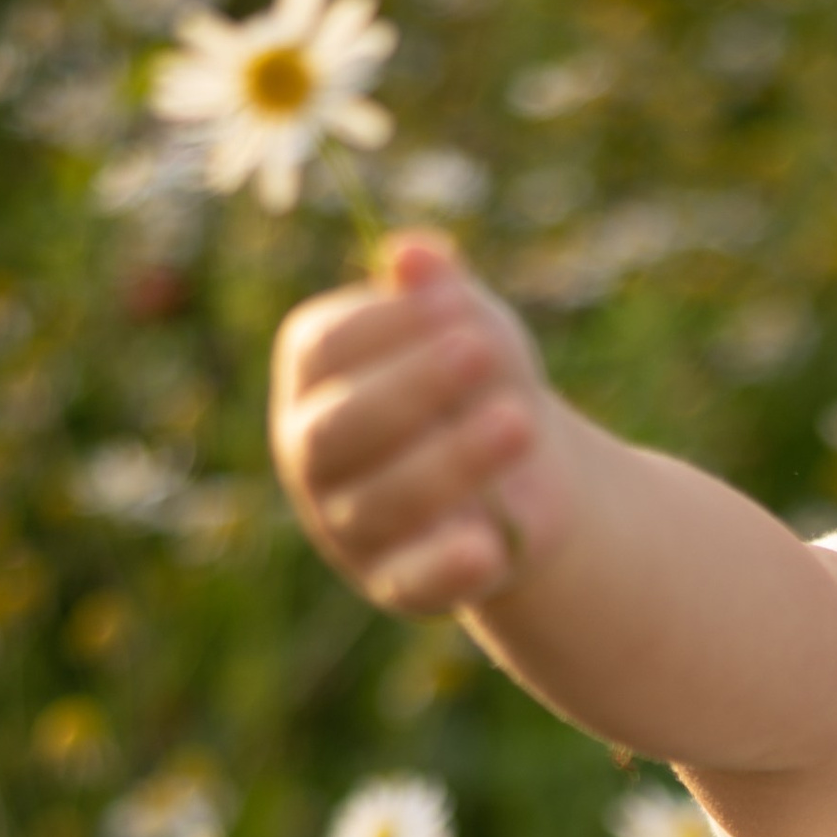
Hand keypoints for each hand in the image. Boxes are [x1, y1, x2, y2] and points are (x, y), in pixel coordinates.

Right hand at [271, 233, 569, 618]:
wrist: (524, 469)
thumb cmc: (480, 378)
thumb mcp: (469, 325)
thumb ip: (440, 294)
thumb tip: (412, 253)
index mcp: (313, 375)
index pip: (326, 349)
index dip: (388, 324)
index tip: (457, 303)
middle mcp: (312, 451)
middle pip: (339, 428)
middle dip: (411, 390)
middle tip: (480, 351)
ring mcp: (346, 523)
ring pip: (382, 502)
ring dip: (452, 462)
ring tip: (520, 421)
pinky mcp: (394, 582)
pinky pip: (411, 580)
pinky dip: (447, 565)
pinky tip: (489, 545)